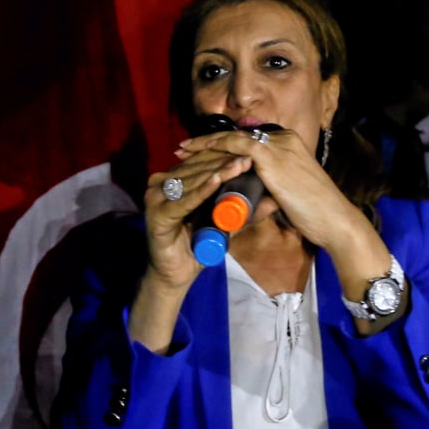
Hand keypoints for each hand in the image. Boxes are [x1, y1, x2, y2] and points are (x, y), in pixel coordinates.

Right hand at [139, 148, 256, 291]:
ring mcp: (155, 196)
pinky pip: (183, 200)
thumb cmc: (197, 246)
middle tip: (249, 158)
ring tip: (239, 166)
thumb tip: (273, 201)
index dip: (225, 156)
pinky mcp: (156, 213)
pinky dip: (201, 191)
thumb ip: (243, 212)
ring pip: (192, 181)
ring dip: (216, 172)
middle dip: (224, 162)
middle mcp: (161, 183)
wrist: (175, 274)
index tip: (250, 154)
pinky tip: (217, 181)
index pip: (201, 162)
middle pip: (197, 168)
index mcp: (174, 180)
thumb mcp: (224, 225)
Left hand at [174, 126, 386, 274]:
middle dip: (208, 141)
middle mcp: (283, 138)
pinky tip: (196, 156)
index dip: (223, 144)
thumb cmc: (315, 213)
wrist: (333, 219)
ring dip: (204, 144)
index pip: (248, 139)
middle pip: (237, 135)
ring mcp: (277, 145)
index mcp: (289, 144)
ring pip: (231, 138)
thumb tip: (254, 198)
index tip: (202, 152)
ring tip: (183, 151)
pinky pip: (234, 147)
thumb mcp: (289, 194)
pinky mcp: (271, 157)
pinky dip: (213, 150)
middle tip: (184, 148)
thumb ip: (271, 190)